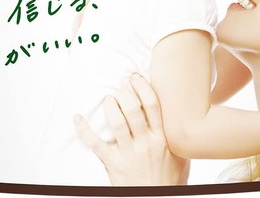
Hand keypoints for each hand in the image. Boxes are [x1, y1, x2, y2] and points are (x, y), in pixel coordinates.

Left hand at [74, 73, 189, 185]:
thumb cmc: (169, 181)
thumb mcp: (181, 156)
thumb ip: (177, 135)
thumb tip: (178, 112)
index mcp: (162, 138)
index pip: (152, 105)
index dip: (142, 86)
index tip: (135, 77)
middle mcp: (145, 144)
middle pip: (133, 109)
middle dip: (124, 93)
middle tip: (121, 89)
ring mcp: (128, 154)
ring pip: (117, 122)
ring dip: (110, 106)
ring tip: (108, 99)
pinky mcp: (113, 164)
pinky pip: (96, 144)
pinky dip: (84, 130)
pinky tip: (78, 118)